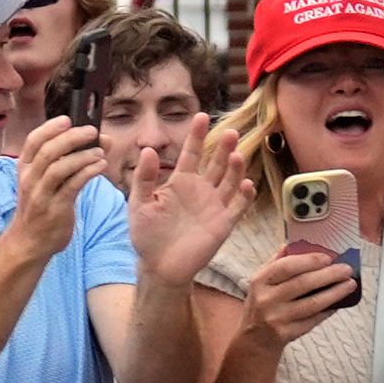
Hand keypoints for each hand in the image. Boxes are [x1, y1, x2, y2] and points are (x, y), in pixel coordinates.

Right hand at [1, 115, 105, 256]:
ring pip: (59, 167)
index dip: (50, 127)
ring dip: (82, 156)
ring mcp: (40, 195)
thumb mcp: (42, 181)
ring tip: (100, 151)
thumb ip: (66, 160)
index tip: (68, 120)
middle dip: (72, 137)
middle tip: (92, 131)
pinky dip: (88, 172)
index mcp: (24, 169)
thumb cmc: (40, 207)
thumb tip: (98, 138)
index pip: (33, 141)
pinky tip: (100, 166)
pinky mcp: (55, 208)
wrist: (29, 242)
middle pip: (48, 151)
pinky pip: (72, 185)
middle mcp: (29, 179)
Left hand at [124, 122, 252, 288]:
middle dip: (223, 147)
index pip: (190, 154)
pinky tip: (244, 184)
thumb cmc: (147, 235)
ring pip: (229, 180)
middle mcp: (200, 190)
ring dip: (234, 167)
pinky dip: (244, 195)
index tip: (200, 116)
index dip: (196, 136)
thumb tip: (148, 150)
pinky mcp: (223, 223)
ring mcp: (214, 205)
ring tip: (236, 154)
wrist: (159, 266)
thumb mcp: (139, 204)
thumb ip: (144, 179)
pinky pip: (238, 206)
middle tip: (229, 131)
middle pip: (215, 163)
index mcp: (180, 183)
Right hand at [240, 244, 359, 346]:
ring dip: (335, 293)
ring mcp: (277, 318)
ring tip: (350, 284)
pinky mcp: (288, 333)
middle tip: (346, 269)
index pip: (286, 266)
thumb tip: (292, 243)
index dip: (309, 261)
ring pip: (312, 303)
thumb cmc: (261, 304)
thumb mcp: (260, 282)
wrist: (253, 339)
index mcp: (260, 281)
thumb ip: (276, 262)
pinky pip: (314, 320)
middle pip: (303, 284)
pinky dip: (328, 310)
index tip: (328, 258)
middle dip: (329, 275)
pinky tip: (339, 303)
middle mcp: (266, 299)